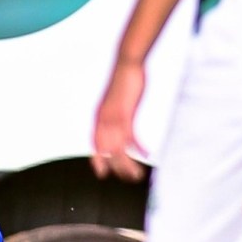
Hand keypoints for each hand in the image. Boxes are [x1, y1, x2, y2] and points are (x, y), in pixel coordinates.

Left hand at [91, 60, 147, 181]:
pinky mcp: (125, 114)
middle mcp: (102, 120)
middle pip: (106, 151)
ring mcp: (112, 118)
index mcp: (99, 117)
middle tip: (127, 177)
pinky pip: (130, 137)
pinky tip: (147, 154)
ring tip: (137, 175)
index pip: (95, 143)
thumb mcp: (116, 99)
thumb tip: (118, 118)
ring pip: (117, 149)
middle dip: (115, 167)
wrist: (126, 64)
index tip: (101, 173)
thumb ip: (115, 111)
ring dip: (127, 164)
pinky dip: (138, 147)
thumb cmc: (123, 80)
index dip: (97, 159)